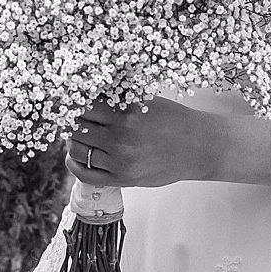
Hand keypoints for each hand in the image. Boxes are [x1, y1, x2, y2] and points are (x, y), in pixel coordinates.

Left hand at [68, 98, 220, 188]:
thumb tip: (85, 92)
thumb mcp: (144, 101)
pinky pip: (84, 173)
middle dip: (72, 119)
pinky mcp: (122, 179)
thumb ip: (116, 99)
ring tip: (78, 134)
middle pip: (76, 126)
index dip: (74, 101)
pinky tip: (75, 155)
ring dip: (73, 140)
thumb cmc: (172, 119)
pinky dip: (74, 163)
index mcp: (125, 113)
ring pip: (77, 149)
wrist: (198, 147)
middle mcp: (120, 137)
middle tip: (73, 116)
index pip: (83, 105)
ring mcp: (119, 161)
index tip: (72, 99)